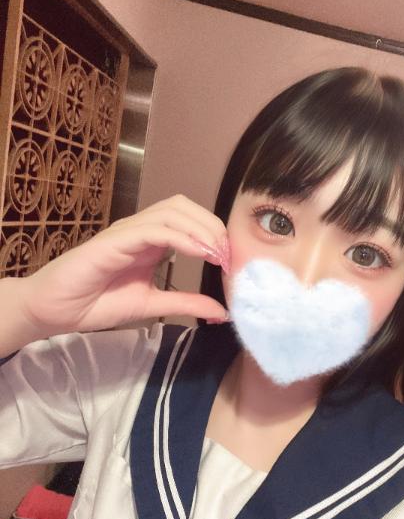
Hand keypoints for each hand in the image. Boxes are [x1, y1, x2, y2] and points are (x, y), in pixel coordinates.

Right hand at [16, 195, 229, 335]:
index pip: (190, 219)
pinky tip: (199, 253)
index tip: (230, 261)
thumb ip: (186, 303)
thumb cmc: (98, 303)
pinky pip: (154, 229)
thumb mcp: (153, 305)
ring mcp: (127, 231)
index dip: (214, 233)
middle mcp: (140, 229)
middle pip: (185, 207)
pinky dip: (181, 238)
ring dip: (201, 229)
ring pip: (172, 211)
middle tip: (228, 256)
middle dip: (212, 226)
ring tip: (217, 255)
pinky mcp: (115, 240)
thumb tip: (223, 311)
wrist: (58, 311)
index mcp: (151, 240)